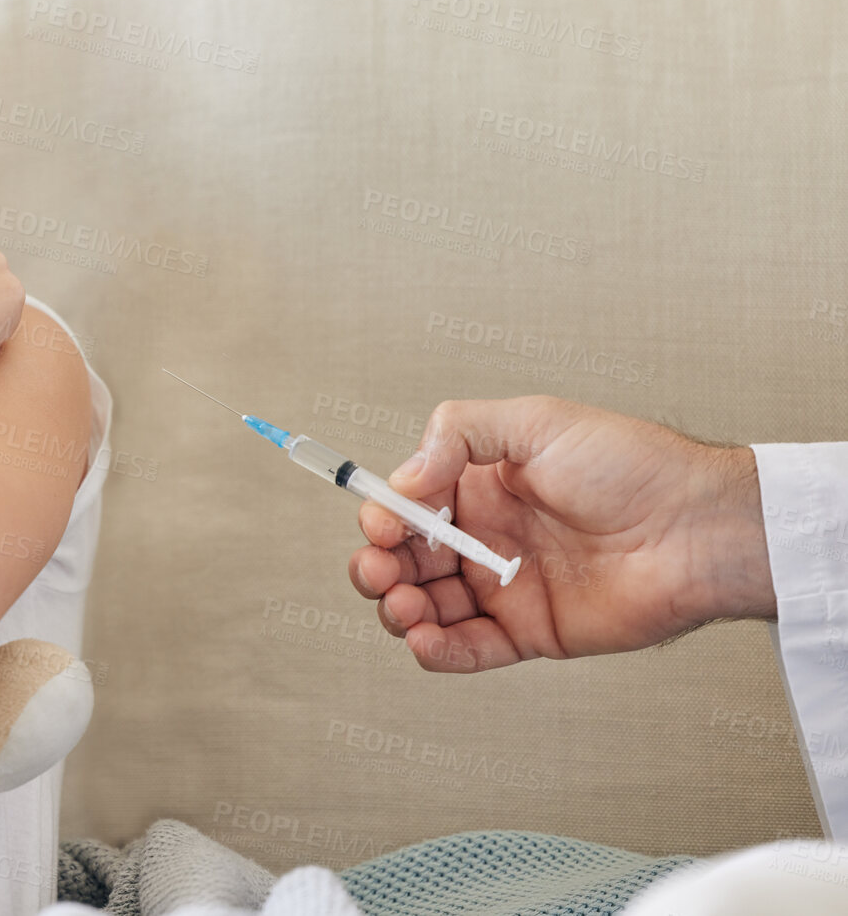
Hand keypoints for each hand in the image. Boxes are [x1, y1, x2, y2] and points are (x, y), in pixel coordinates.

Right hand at [348, 394, 772, 672]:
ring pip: (426, 608)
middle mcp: (486, 536)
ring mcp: (505, 587)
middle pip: (405, 561)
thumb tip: (403, 480)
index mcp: (480, 485)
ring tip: (404, 606)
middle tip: (381, 570)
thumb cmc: (633, 466)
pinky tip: (423, 640)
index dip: (384, 517)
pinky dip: (437, 652)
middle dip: (378, 567)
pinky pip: (469, 649)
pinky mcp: (529, 632)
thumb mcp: (536, 421)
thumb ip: (457, 433)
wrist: (695, 527)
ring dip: (399, 610)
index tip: (382, 524)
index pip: (408, 506)